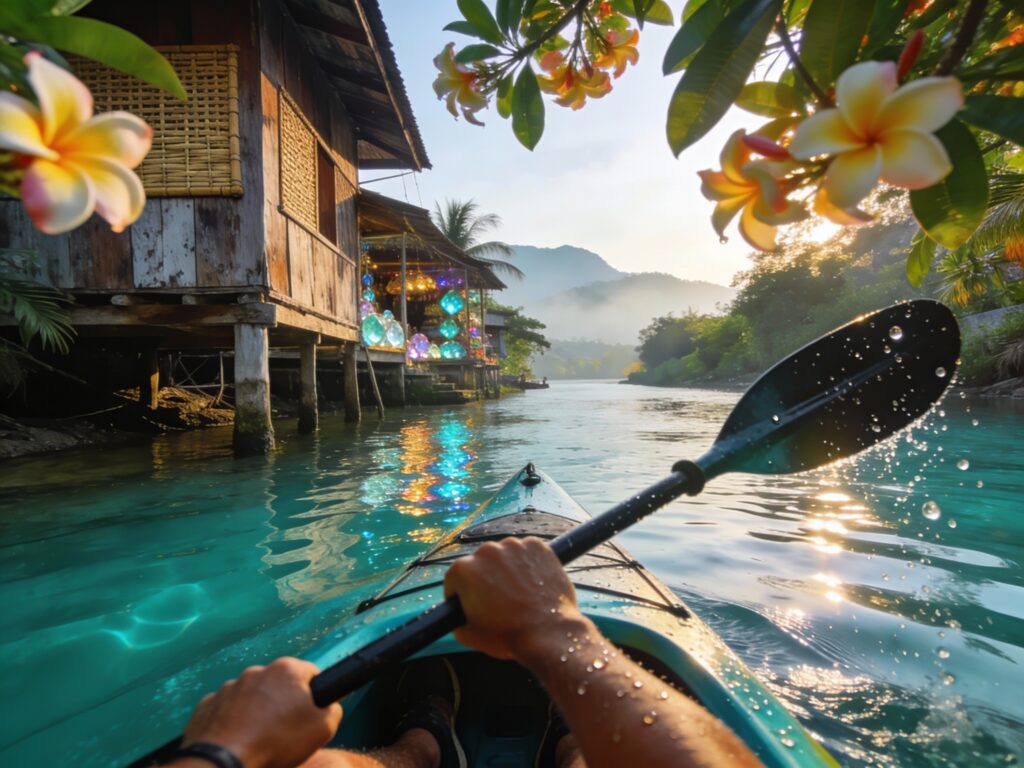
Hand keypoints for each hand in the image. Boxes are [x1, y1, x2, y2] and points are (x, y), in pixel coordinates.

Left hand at [181, 657, 340, 767]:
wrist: (224, 762)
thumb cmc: (276, 742)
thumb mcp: (323, 728)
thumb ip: (333, 709)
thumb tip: (327, 705)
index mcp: (286, 669)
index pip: (311, 674)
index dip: (314, 696)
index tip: (309, 716)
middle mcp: (256, 670)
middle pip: (279, 684)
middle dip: (283, 702)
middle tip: (285, 731)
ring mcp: (228, 686)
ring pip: (252, 696)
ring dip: (257, 711)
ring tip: (259, 739)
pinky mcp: (207, 705)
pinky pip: (227, 710)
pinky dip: (233, 721)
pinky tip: (238, 740)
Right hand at [443, 536, 584, 661]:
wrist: (547, 633)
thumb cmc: (506, 636)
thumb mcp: (469, 634)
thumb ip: (456, 617)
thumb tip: (457, 611)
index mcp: (463, 570)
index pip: (456, 579)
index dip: (463, 594)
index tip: (475, 604)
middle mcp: (486, 550)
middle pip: (482, 564)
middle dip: (487, 579)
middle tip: (500, 600)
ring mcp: (513, 545)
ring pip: (505, 556)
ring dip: (509, 568)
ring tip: (520, 591)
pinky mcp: (537, 545)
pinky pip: (527, 552)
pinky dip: (529, 563)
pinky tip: (534, 582)